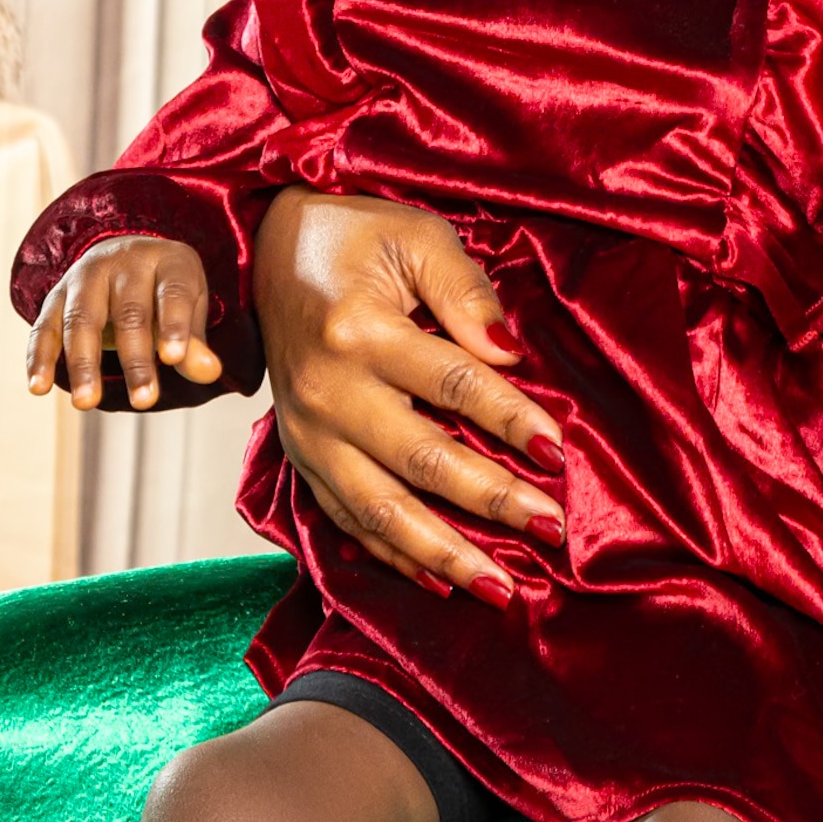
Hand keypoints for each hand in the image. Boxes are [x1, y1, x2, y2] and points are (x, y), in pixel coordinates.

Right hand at [26, 234, 221, 410]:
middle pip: (130, 312)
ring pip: (82, 320)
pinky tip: (38, 387)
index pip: (173, 293)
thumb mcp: (189, 309)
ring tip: (87, 403)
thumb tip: (209, 374)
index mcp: (167, 260)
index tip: (173, 359)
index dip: (175, 326)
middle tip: (144, 400)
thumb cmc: (164, 293)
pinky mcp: (55, 298)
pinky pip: (44, 328)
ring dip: (84, 363)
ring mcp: (85, 276)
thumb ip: (193, 343)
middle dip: (136, 358)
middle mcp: (124, 262)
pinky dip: (39, 358)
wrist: (125, 257)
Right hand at [252, 189, 564, 597]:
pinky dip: (393, 556)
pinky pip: (347, 520)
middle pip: (422, 461)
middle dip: (491, 501)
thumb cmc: (353, 235)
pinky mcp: (299, 456)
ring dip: (445, 554)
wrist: (263, 250)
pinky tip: (440, 581)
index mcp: (360, 332)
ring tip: (502, 586)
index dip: (510, 419)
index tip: (559, 451)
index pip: (452, 384)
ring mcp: (308, 434)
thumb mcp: (414, 236)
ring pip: (382, 511)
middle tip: (550, 528)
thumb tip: (508, 351)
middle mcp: (329, 393)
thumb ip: (464, 290)